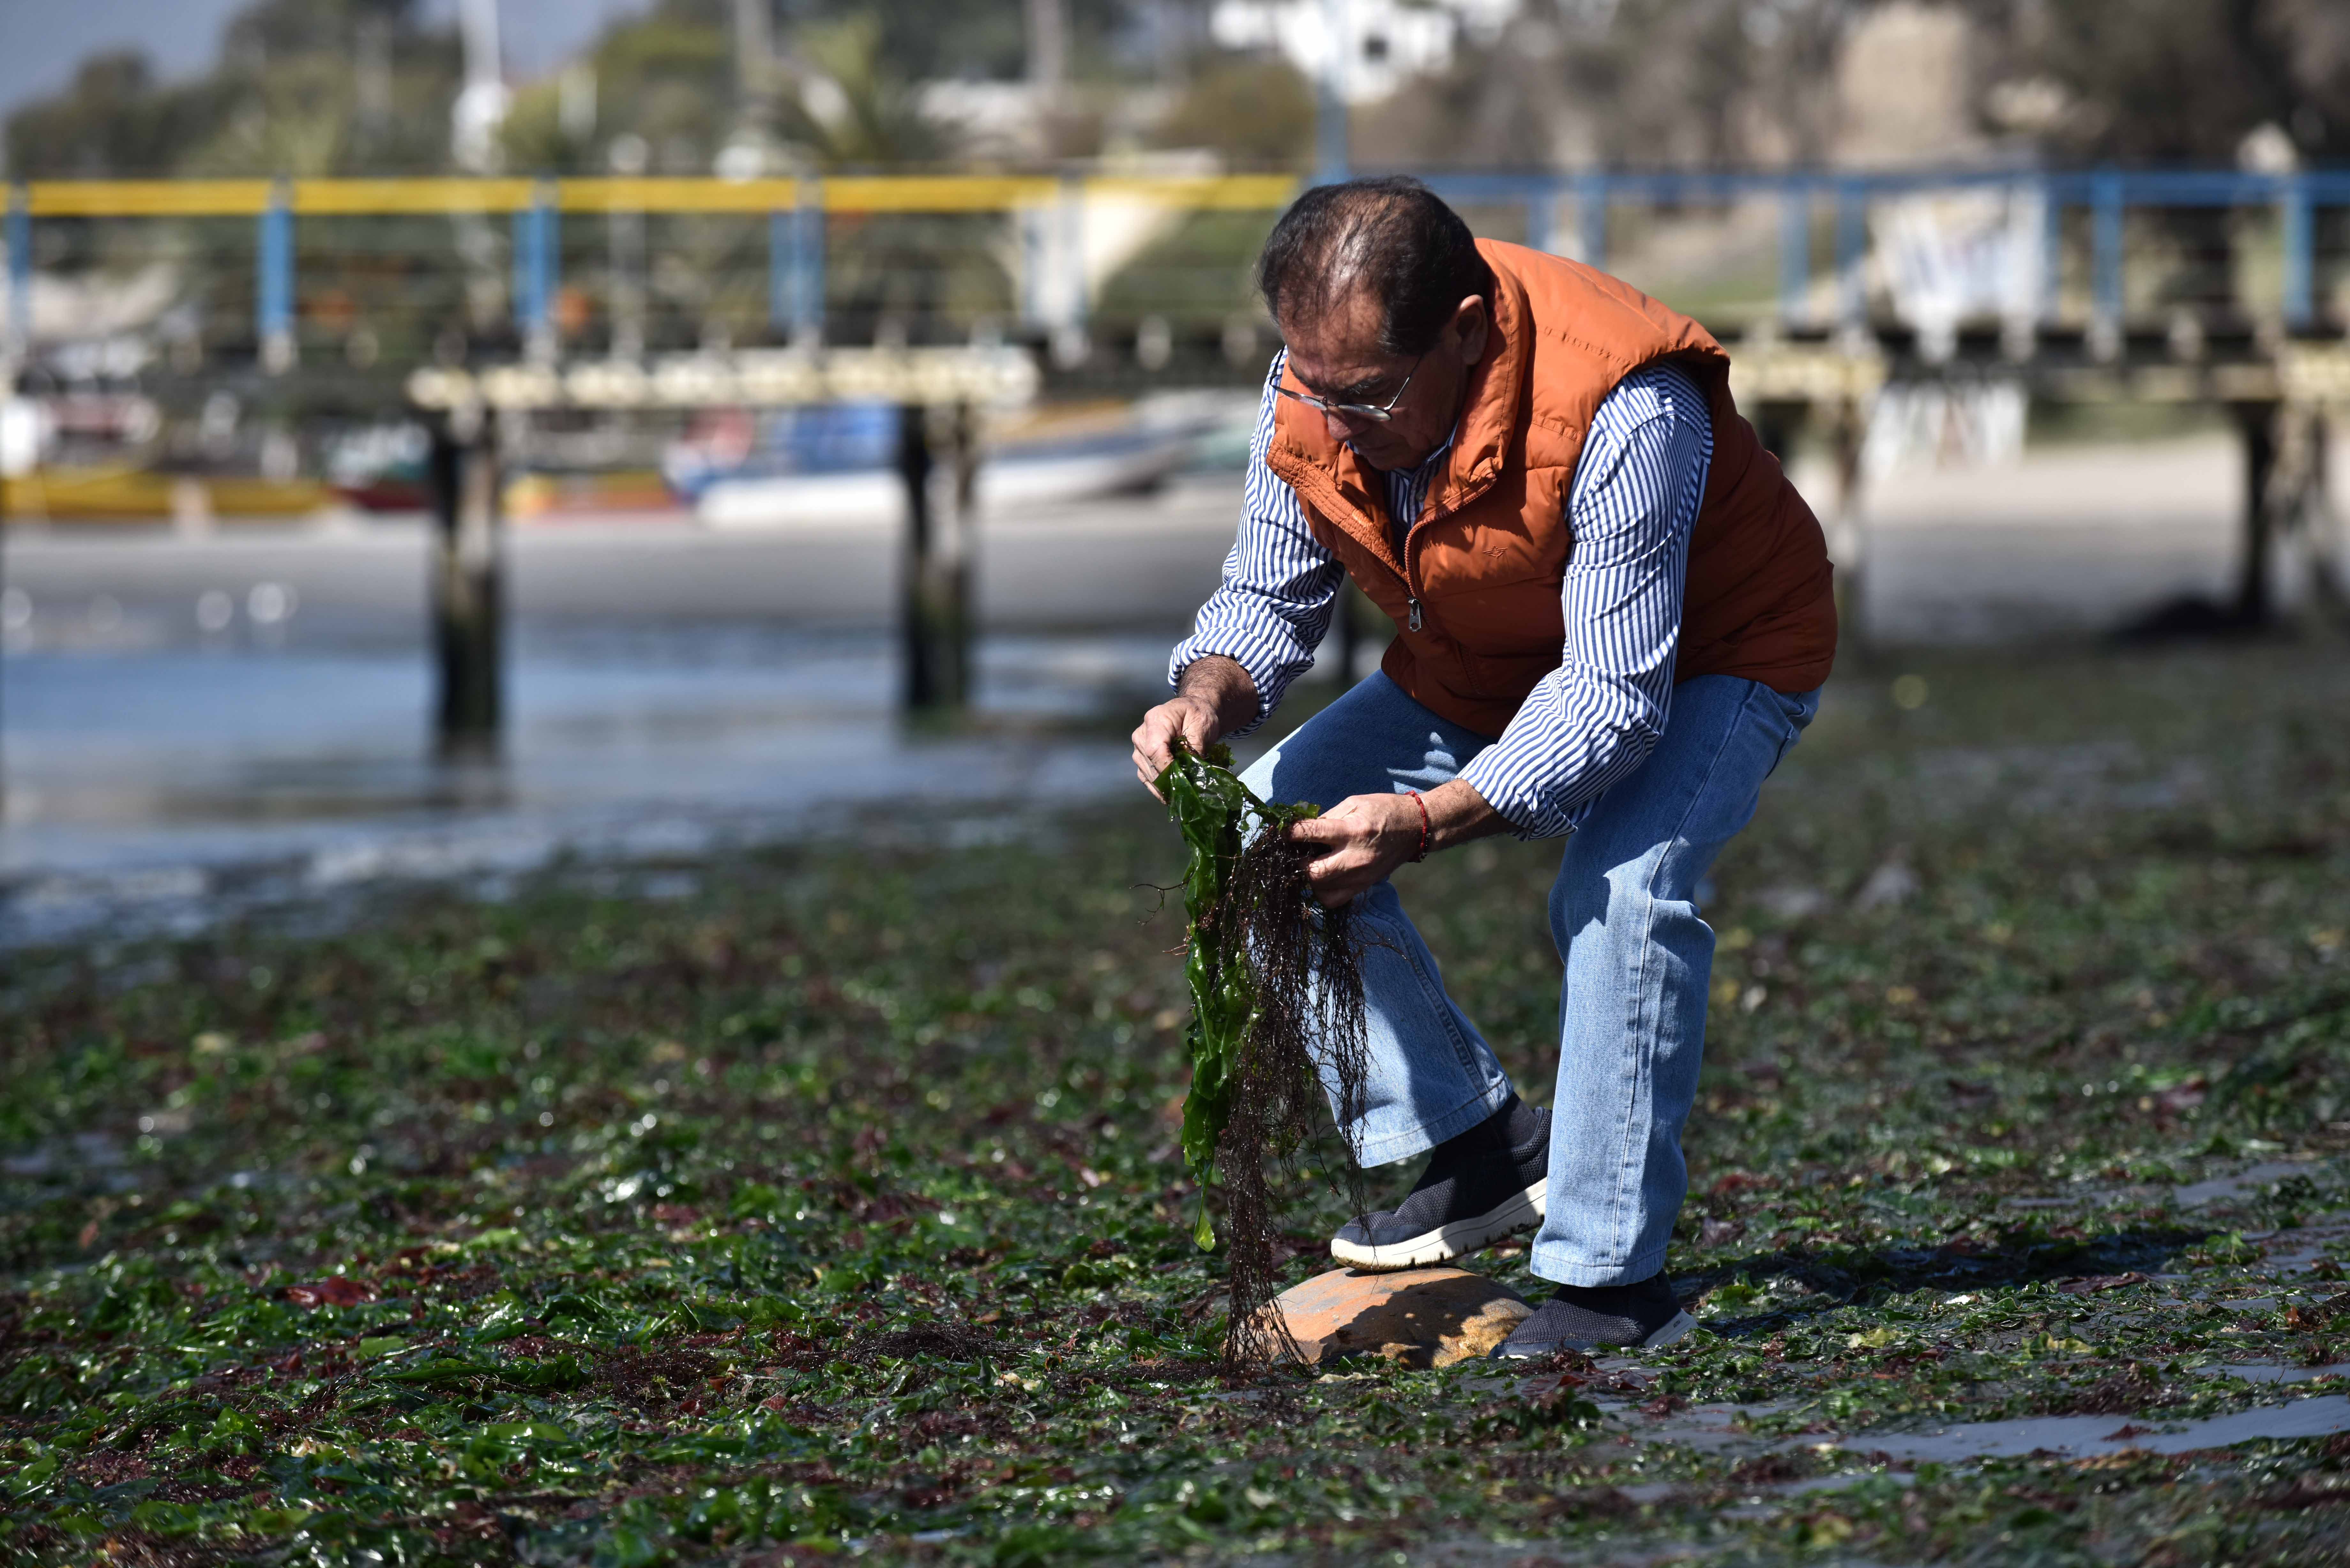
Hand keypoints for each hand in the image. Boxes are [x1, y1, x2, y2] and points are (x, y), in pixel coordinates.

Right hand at [1131, 696, 1221, 798]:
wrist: (1192, 710)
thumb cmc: (1198, 714)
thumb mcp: (1202, 724)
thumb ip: (1195, 746)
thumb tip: (1191, 771)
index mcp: (1156, 720)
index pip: (1155, 750)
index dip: (1167, 769)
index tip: (1182, 781)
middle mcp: (1141, 734)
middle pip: (1150, 765)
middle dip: (1169, 781)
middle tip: (1187, 793)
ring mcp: (1139, 746)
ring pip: (1147, 774)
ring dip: (1164, 787)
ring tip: (1181, 795)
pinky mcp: (1141, 757)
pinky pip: (1146, 777)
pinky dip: (1158, 788)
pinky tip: (1170, 795)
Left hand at [1286, 792, 1424, 906]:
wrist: (1415, 828)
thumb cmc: (1383, 811)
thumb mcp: (1353, 803)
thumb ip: (1326, 817)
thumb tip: (1300, 830)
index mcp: (1352, 831)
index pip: (1311, 834)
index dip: (1290, 833)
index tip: (1281, 832)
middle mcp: (1355, 858)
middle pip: (1312, 872)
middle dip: (1296, 863)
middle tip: (1294, 853)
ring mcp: (1360, 877)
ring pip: (1319, 889)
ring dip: (1307, 878)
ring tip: (1309, 864)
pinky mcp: (1363, 887)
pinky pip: (1333, 900)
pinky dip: (1321, 891)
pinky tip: (1322, 877)